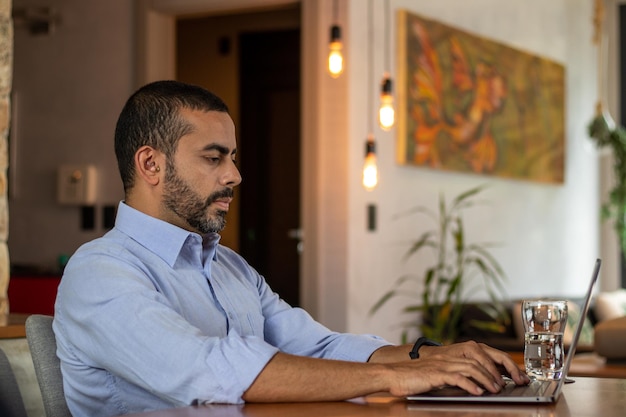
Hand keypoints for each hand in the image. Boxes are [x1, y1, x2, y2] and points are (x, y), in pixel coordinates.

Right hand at [415, 341, 529, 388]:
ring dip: (487, 379)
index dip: (502, 364)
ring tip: (497, 390)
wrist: (394, 375)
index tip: (516, 376)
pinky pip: (456, 377)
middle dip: (500, 371)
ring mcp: (443, 364)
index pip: (484, 355)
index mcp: (454, 356)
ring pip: (472, 368)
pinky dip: (469, 384)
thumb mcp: (440, 376)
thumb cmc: (416, 378)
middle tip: (513, 383)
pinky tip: (478, 392)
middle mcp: (450, 357)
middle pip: (481, 360)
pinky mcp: (436, 373)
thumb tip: (477, 385)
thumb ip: (457, 377)